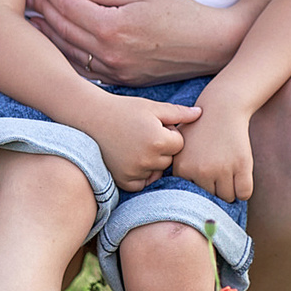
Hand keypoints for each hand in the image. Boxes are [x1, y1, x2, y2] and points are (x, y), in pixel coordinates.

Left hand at [29, 0, 254, 86]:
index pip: (70, 6)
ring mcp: (113, 70)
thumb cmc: (181, 13)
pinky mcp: (120, 80)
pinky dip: (65, 56)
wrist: (211, 46)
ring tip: (31, 20)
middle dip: (43, 10)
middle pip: (64, 29)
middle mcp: (108, 53)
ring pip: (68, 52)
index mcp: (112, 27)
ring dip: (48, 35)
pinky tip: (54, 47)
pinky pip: (84, 69)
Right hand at [84, 91, 198, 191]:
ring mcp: (135, 171)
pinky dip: (139, 174)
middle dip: (161, 148)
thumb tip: (200, 114)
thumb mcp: (152, 107)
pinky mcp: (123, 180)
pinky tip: (129, 158)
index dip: (169, 133)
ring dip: (151, 162)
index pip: (179, 144)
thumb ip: (178, 112)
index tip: (152, 125)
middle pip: (169, 159)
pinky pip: (142, 183)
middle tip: (141, 134)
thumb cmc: (123, 109)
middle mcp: (148, 159)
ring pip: (156, 171)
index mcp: (158, 140)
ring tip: (133, 144)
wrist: (90, 118)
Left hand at [170, 101, 253, 202]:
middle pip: (210, 198)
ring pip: (228, 198)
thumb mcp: (180, 146)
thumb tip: (179, 201)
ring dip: (230, 191)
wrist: (222, 108)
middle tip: (219, 176)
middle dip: (215, 191)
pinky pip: (244, 194)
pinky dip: (244, 191)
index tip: (204, 181)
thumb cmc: (200, 128)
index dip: (200, 189)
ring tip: (229, 175)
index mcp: (183, 168)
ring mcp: (222, 169)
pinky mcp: (241, 165)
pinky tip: (241, 178)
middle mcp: (201, 171)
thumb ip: (178, 170)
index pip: (192, 197)